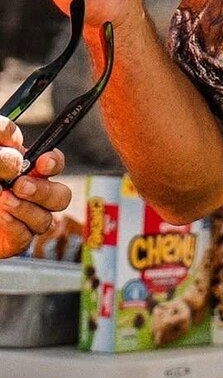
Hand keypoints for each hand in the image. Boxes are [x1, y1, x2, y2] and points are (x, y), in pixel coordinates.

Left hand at [0, 116, 71, 258]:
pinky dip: (14, 226)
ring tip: (3, 200)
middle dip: (44, 191)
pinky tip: (1, 216)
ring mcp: (23, 220)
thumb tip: (15, 148)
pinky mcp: (12, 241)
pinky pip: (25, 238)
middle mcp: (31, 196)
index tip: (42, 162)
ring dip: (27, 209)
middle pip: (61, 196)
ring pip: (45, 220)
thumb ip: (1, 135)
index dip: (54, 163)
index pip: (53, 164)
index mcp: (26, 170)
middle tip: (20, 186)